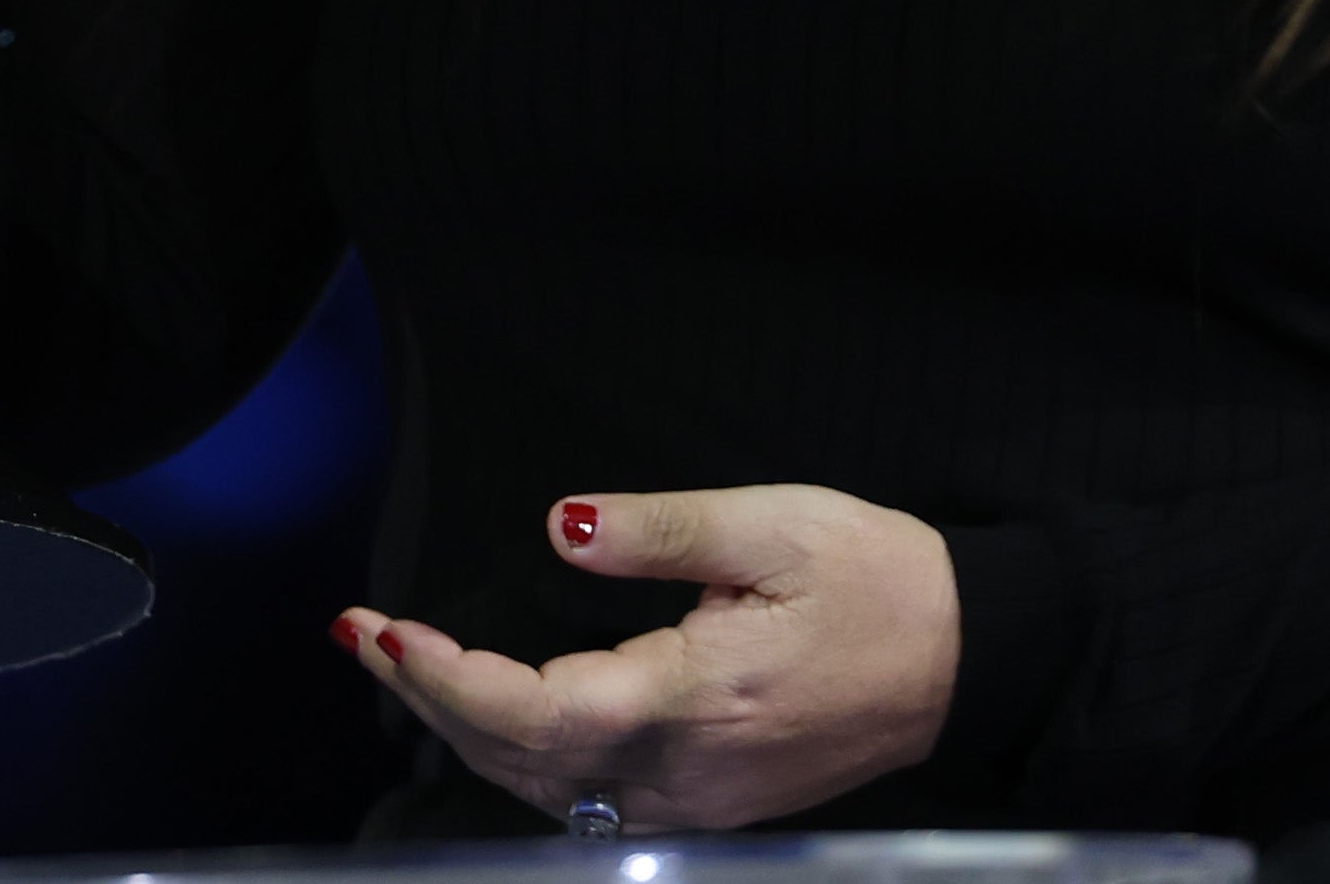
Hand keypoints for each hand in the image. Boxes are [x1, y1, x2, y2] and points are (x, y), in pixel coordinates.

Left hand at [340, 487, 958, 832]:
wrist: (969, 658)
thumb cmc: (876, 580)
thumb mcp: (771, 524)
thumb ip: (656, 531)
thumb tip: (556, 528)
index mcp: (695, 698)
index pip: (536, 710)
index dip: (448, 678)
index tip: (385, 630)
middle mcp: (688, 771)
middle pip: (523, 758)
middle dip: (431, 698)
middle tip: (361, 635)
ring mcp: (700, 802)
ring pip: (550, 789)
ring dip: (467, 729)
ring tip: (402, 663)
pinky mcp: (713, 806)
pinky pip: (591, 799)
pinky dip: (523, 758)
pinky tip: (490, 714)